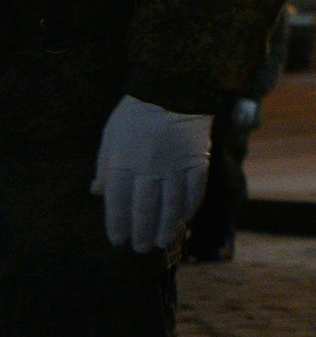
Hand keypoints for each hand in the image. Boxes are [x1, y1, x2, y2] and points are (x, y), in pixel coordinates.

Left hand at [93, 96, 212, 251]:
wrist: (175, 88)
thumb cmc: (136, 113)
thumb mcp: (111, 136)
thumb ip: (105, 166)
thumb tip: (97, 192)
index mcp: (123, 162)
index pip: (119, 203)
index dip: (118, 225)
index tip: (118, 240)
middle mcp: (149, 168)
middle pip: (145, 209)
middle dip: (141, 232)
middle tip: (140, 248)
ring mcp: (175, 165)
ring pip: (171, 204)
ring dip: (166, 227)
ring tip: (162, 242)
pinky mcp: (197, 160)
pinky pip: (194, 189)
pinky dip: (190, 206)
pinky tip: (185, 217)